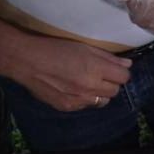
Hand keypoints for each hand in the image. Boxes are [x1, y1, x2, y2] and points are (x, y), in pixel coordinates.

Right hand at [0, 33, 132, 112]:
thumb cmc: (55, 48)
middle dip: (112, 83)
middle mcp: (89, 87)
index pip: (124, 77)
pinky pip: (86, 106)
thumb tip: (127, 65)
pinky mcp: (67, 107)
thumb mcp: (84, 47)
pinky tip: (74, 89)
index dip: (121, 72)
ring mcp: (78, 100)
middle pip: (115, 91)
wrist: (26, 61)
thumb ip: (107, 58)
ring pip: (102, 101)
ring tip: (88, 83)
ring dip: (100, 93)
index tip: (115, 68)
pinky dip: (85, 99)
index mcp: (95, 69)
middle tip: (101, 74)